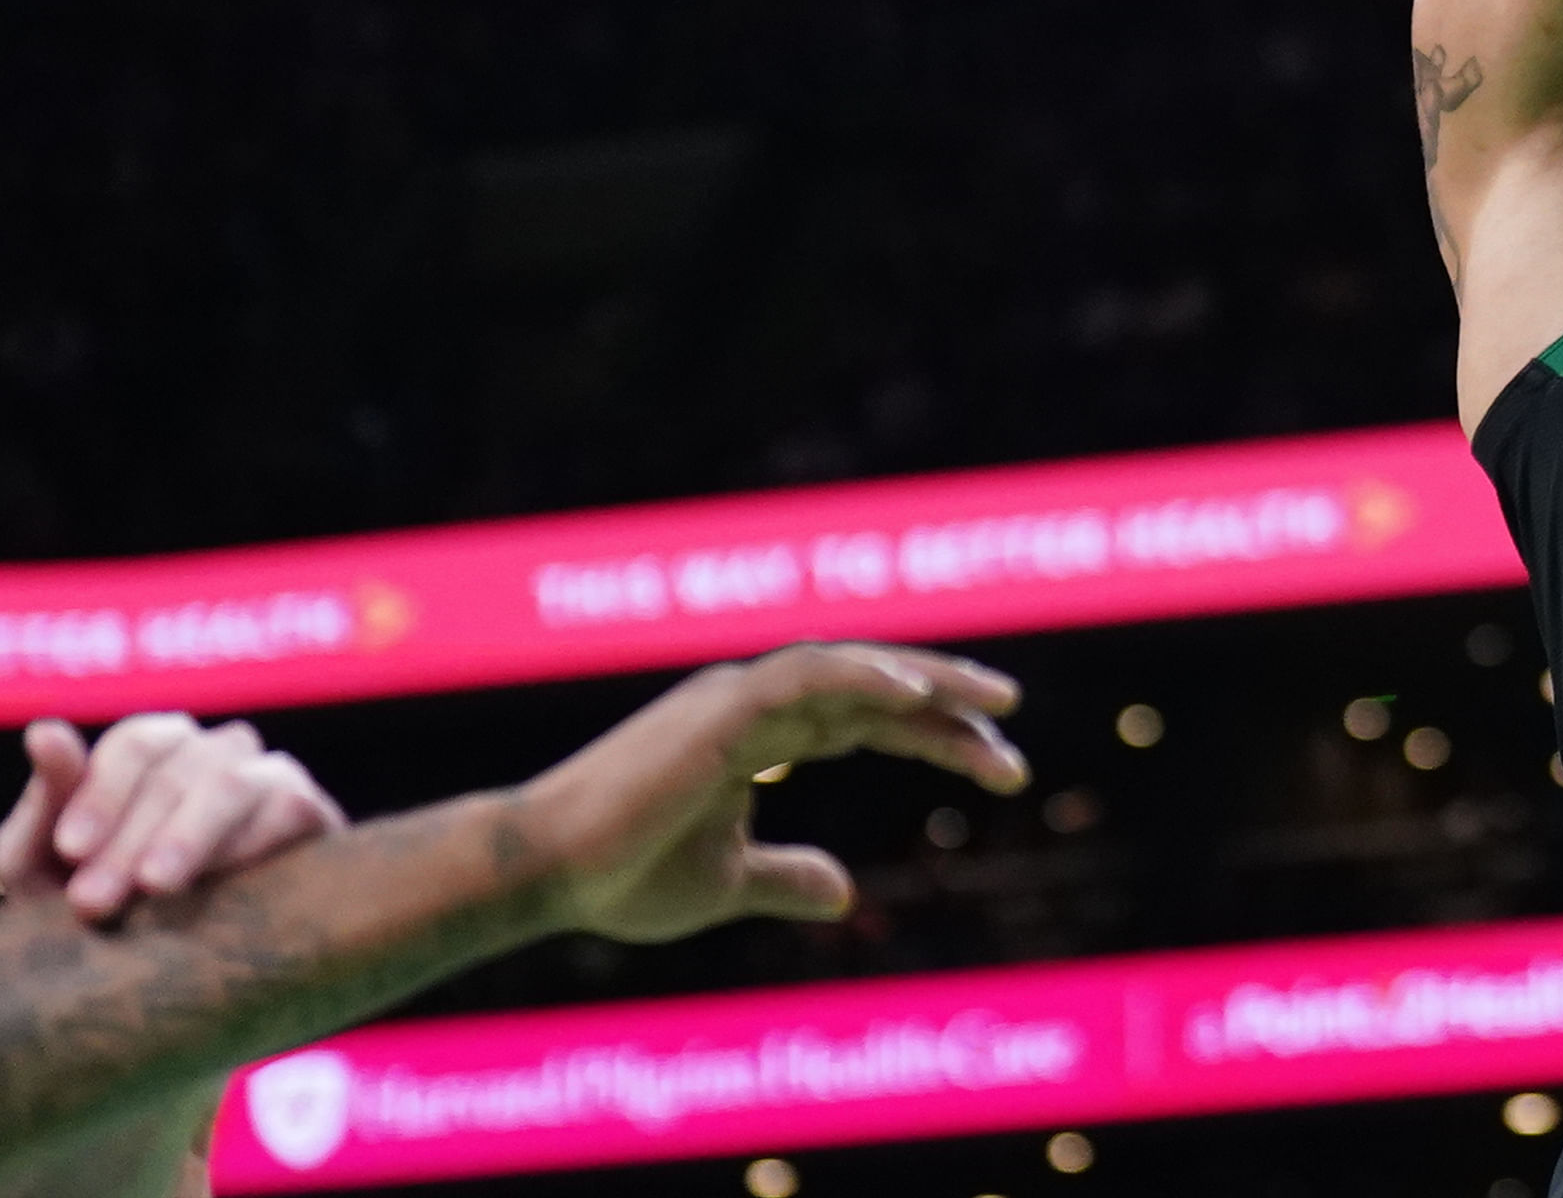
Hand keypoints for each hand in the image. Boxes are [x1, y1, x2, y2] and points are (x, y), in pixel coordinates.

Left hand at [0, 715, 345, 922]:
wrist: (173, 974)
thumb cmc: (98, 904)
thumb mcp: (47, 866)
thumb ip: (46, 803)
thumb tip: (44, 731)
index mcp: (154, 749)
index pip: (136, 744)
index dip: (102, 793)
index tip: (70, 850)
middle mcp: (215, 751)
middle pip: (176, 771)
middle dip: (127, 840)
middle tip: (91, 903)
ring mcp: (268, 776)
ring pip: (229, 783)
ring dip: (186, 835)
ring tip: (154, 887)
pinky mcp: (310, 813)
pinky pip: (287, 807)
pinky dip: (247, 842)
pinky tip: (217, 885)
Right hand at [513, 644, 1025, 946]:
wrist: (545, 876)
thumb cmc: (619, 878)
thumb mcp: (725, 883)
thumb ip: (784, 877)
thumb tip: (845, 893)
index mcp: (758, 737)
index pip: (869, 722)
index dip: (937, 738)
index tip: (1005, 770)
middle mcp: (754, 706)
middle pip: (875, 691)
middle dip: (951, 706)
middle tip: (1017, 725)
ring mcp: (737, 700)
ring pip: (854, 670)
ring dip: (929, 681)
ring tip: (998, 703)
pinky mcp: (720, 709)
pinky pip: (806, 676)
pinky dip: (864, 677)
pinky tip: (918, 698)